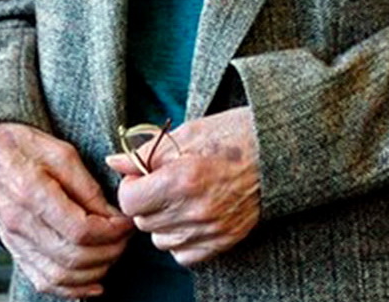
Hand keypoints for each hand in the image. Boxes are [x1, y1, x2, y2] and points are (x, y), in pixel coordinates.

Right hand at [0, 122, 132, 297]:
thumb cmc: (24, 146)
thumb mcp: (61, 152)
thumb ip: (87, 186)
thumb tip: (112, 215)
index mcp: (31, 192)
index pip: (78, 230)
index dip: (110, 231)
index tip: (127, 222)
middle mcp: (19, 223)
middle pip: (72, 256)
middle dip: (109, 251)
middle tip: (126, 237)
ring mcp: (14, 241)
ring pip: (59, 276)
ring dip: (94, 272)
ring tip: (113, 253)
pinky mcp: (15, 251)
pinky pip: (44, 281)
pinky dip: (71, 289)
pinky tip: (93, 284)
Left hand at [105, 107, 259, 266]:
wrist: (274, 151)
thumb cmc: (231, 134)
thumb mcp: (187, 133)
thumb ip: (147, 152)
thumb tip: (114, 161)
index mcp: (181, 178)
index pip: (129, 201)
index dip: (131, 186)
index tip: (141, 176)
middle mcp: (195, 210)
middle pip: (143, 222)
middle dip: (146, 202)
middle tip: (162, 182)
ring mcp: (210, 230)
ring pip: (161, 240)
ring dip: (162, 221)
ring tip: (179, 197)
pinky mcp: (224, 242)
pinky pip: (184, 255)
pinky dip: (182, 239)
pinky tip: (192, 215)